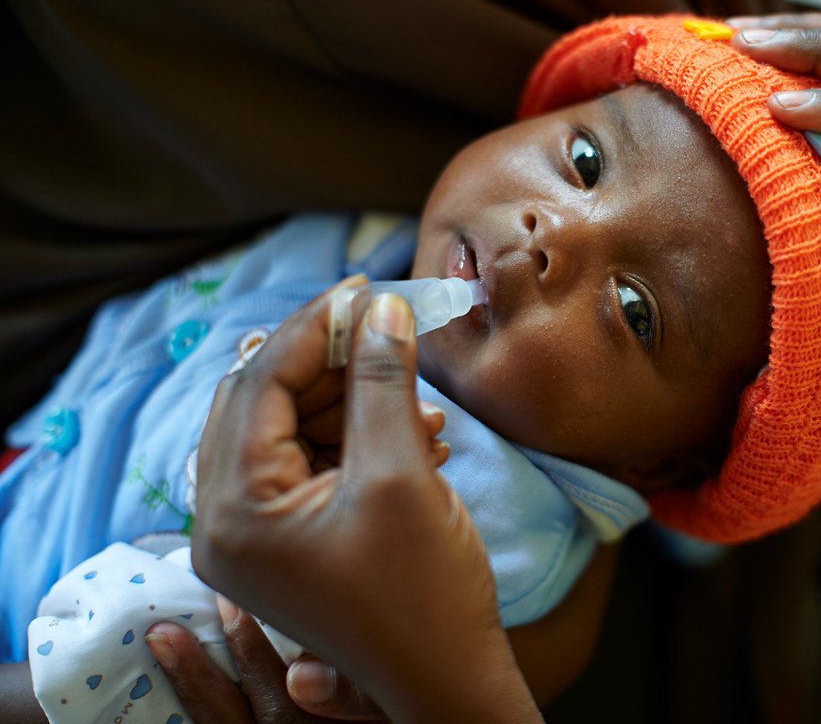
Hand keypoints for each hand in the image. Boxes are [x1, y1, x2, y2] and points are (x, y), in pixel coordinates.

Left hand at [190, 278, 540, 721]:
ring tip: (421, 406)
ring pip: (290, 431)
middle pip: (264, 403)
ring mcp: (254, 538)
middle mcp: (226, 524)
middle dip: (332, 363)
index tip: (364, 289)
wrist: (445, 680)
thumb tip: (382, 309)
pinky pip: (309, 466)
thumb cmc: (424, 593)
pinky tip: (416, 436)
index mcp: (234, 513)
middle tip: (386, 328)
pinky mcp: (286, 543)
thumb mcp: (401, 475)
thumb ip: (384, 382)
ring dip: (352, 404)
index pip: (257, 386)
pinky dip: (356, 441)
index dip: (313, 328)